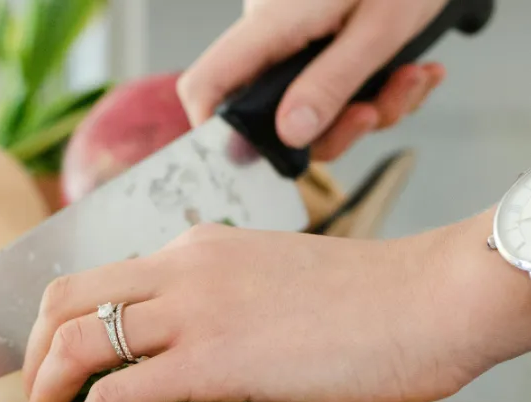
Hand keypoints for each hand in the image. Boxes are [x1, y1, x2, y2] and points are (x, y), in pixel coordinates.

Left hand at [22, 211, 530, 401]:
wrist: (427, 298)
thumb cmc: (363, 300)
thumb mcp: (265, 279)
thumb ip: (212, 300)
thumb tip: (175, 351)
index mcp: (191, 249)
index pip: (93, 280)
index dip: (55, 328)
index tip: (53, 369)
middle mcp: (178, 268)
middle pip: (62, 302)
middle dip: (32, 357)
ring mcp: (192, 311)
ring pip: (76, 342)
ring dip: (46, 392)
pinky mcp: (214, 360)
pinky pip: (121, 391)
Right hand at [177, 0, 448, 160]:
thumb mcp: (380, 27)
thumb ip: (332, 82)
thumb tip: (290, 134)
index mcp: (271, 23)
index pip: (207, 85)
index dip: (215, 131)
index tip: (257, 159)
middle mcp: (272, 34)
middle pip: (270, 112)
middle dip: (333, 128)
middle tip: (375, 112)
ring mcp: (295, 37)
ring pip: (312, 106)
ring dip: (369, 108)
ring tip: (413, 79)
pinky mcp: (321, 39)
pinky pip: (334, 85)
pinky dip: (378, 89)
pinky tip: (412, 70)